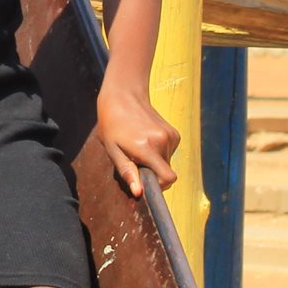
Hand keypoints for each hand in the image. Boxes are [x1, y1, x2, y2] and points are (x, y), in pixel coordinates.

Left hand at [96, 77, 178, 198]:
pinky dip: (159, 152)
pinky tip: (146, 140)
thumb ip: (127, 172)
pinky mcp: (175, 133)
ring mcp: (171, 136)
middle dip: (153, 172)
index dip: (158, 185)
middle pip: (167, 173)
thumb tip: (139, 192)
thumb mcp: (113, 150)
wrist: (124, 96)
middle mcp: (163, 141)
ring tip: (139, 147)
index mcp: (147, 148)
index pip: (168, 178)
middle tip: (135, 159)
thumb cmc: (112, 124)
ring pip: (167, 163)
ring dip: (155, 161)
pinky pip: (169, 153)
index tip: (145, 181)